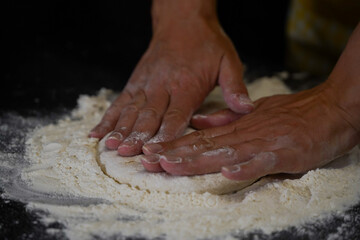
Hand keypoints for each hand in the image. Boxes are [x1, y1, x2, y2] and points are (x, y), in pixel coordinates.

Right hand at [89, 4, 252, 155]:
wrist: (183, 19)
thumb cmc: (207, 43)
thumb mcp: (228, 61)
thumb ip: (235, 86)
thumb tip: (246, 109)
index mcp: (187, 86)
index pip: (176, 116)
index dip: (165, 135)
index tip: (156, 152)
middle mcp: (163, 86)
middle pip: (149, 116)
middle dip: (137, 137)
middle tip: (126, 154)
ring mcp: (146, 84)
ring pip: (131, 109)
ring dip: (120, 129)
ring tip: (110, 146)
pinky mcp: (136, 81)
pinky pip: (119, 101)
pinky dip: (108, 117)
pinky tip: (97, 132)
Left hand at [140, 82, 359, 178]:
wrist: (329, 109)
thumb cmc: (293, 113)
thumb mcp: (255, 113)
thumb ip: (226, 118)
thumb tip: (199, 121)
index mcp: (237, 126)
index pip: (200, 137)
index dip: (175, 145)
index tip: (152, 151)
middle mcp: (244, 134)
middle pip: (204, 146)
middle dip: (174, 154)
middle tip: (148, 160)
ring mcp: (263, 143)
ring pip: (224, 153)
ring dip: (197, 160)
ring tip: (171, 165)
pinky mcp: (284, 153)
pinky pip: (261, 162)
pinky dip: (245, 167)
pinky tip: (227, 172)